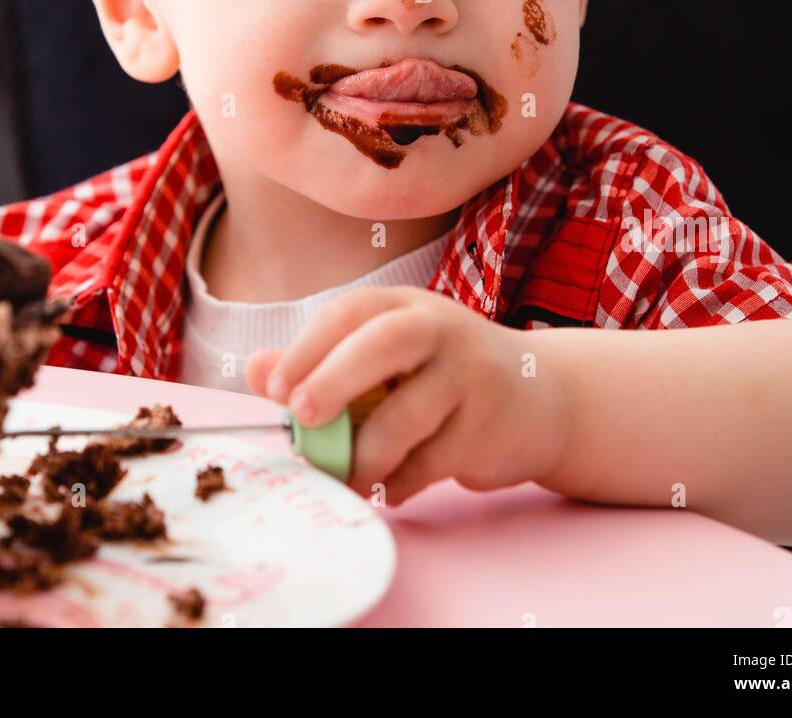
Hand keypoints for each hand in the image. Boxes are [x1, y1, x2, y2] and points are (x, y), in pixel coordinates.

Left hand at [244, 287, 568, 505]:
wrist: (539, 396)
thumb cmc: (441, 375)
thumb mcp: (382, 355)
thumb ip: (319, 362)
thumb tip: (252, 369)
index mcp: (403, 306)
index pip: (350, 312)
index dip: (308, 347)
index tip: (272, 389)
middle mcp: (440, 330)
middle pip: (385, 343)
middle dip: (335, 379)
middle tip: (301, 417)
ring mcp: (470, 376)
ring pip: (408, 416)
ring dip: (365, 454)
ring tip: (342, 475)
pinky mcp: (489, 425)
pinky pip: (431, 462)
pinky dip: (399, 481)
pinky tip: (389, 485)